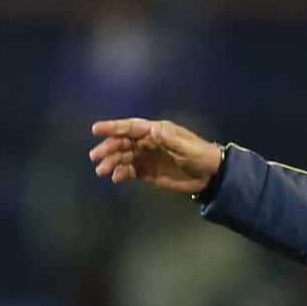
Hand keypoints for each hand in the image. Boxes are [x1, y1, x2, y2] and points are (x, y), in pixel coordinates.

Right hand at [89, 118, 221, 194]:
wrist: (210, 176)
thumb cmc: (200, 156)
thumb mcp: (187, 148)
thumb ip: (170, 140)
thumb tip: (154, 129)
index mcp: (157, 131)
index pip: (131, 127)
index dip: (113, 127)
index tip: (96, 130)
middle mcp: (148, 142)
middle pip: (123, 142)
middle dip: (108, 148)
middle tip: (95, 157)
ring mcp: (147, 157)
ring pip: (123, 157)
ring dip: (111, 162)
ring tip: (102, 171)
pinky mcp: (148, 172)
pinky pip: (130, 171)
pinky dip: (121, 174)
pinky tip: (116, 178)